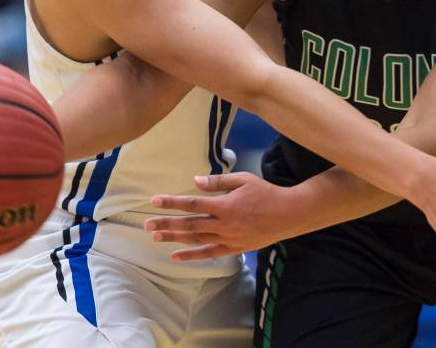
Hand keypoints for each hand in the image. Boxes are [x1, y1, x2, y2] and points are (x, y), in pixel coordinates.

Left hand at [146, 172, 293, 260]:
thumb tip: (195, 181)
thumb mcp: (243, 179)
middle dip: (166, 223)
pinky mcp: (233, 248)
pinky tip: (175, 255)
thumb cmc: (265, 192)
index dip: (172, 203)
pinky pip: (208, 253)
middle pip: (189, 224)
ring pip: (195, 240)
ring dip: (174, 238)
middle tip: (146, 223)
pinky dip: (191, 255)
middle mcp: (223, 224)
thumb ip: (218, 182)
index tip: (154, 201)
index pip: (192, 203)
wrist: (288, 214)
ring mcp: (228, 238)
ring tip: (155, 236)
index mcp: (225, 205)